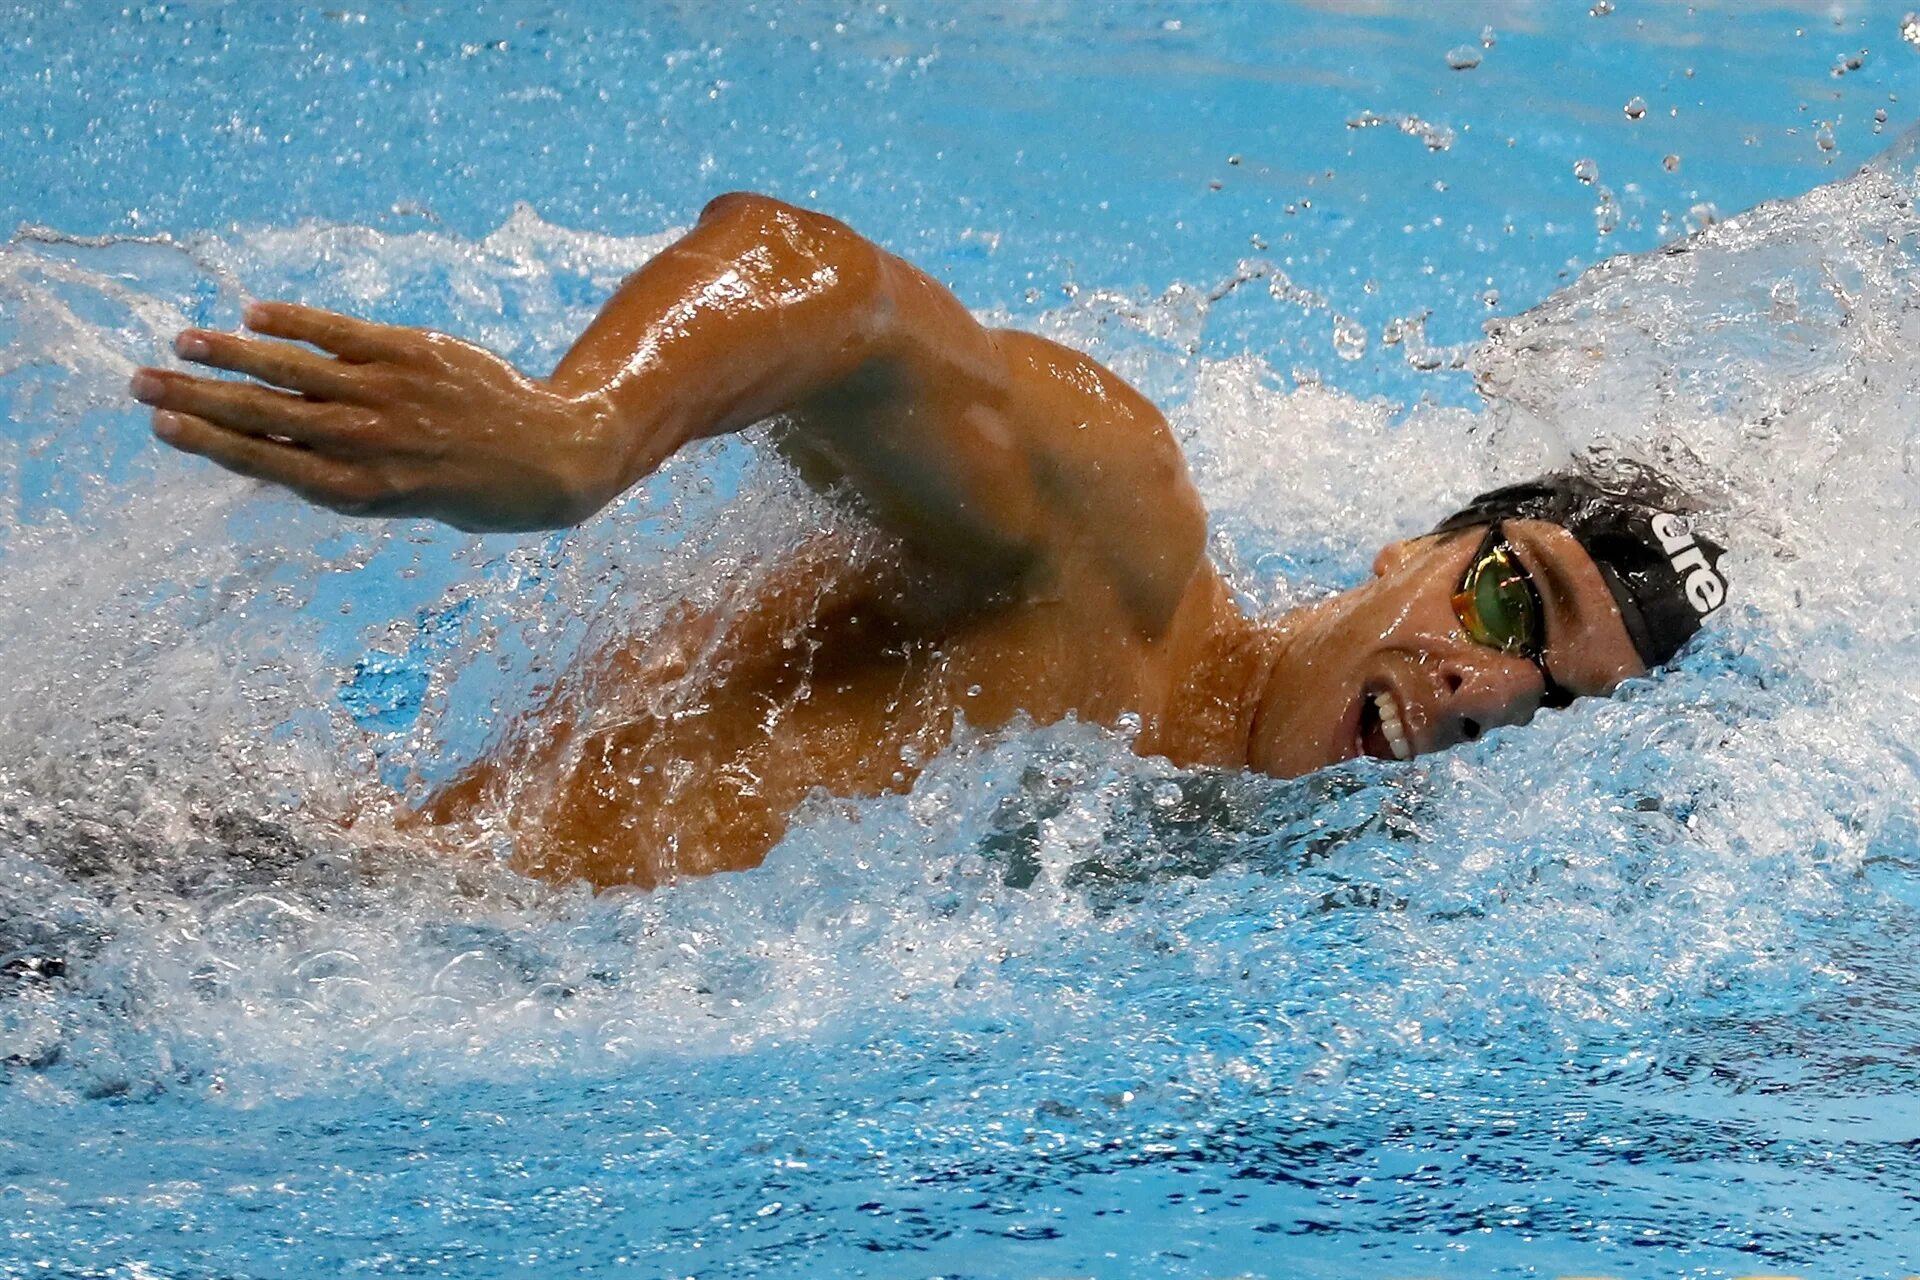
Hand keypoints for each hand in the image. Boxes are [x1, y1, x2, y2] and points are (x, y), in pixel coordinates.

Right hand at [131, 303, 620, 531]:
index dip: (209, 442)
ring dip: (231, 353)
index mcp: (357, 490)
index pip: (265, 462)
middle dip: (197, 398)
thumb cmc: (467, 485)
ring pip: (292, 370)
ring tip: (183, 341)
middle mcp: (365, 443)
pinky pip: (340, 332)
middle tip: (140, 382)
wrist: (549, 458)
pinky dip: (295, 321)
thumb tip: (271, 455)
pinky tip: (255, 313)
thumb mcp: (400, 499)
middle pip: (263, 415)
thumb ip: (339, 475)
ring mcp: (388, 395)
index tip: (161, 425)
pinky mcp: (412, 353)